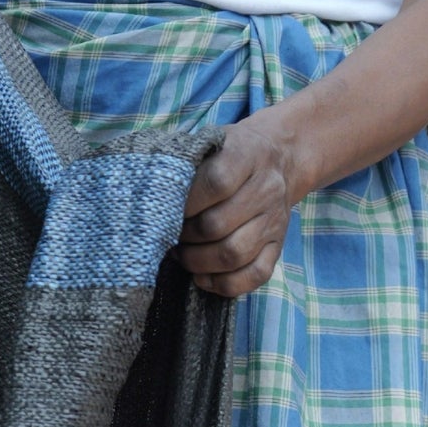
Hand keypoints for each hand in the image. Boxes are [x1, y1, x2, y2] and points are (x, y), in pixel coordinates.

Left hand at [179, 118, 298, 300]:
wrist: (278, 159)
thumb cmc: (229, 153)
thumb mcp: (210, 143)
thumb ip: (184, 162)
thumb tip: (148, 190)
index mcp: (247, 156)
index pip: (217, 182)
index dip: (186, 202)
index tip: (166, 208)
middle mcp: (266, 189)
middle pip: (220, 225)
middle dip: (185, 236)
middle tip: (167, 235)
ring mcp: (274, 221)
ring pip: (236, 254)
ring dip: (199, 261)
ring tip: (181, 255)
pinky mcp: (278, 246)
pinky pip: (255, 275)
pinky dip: (225, 283)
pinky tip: (202, 276)